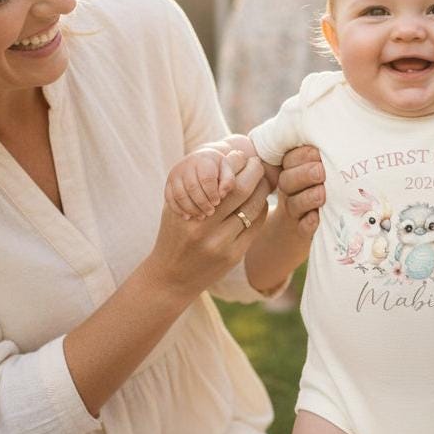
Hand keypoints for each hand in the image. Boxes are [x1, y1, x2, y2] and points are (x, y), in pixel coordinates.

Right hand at [149, 157, 271, 298]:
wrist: (171, 277)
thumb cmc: (174, 234)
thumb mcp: (175, 209)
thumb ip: (196, 186)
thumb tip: (229, 158)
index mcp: (189, 212)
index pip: (222, 180)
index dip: (237, 164)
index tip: (242, 156)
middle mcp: (205, 228)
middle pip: (242, 190)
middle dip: (255, 171)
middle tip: (258, 163)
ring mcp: (222, 244)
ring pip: (254, 207)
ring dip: (262, 190)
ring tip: (262, 180)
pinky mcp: (234, 255)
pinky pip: (256, 225)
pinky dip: (261, 209)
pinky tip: (258, 202)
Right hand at [165, 147, 248, 219]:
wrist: (200, 159)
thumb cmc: (217, 168)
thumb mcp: (227, 170)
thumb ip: (228, 181)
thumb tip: (222, 195)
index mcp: (203, 160)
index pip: (206, 178)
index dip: (211, 193)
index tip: (217, 203)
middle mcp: (186, 165)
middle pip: (192, 187)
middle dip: (202, 203)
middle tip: (210, 212)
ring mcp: (175, 174)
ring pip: (179, 194)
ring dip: (190, 208)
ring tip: (201, 216)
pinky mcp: (168, 183)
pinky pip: (169, 198)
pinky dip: (178, 209)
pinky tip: (187, 217)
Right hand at [277, 145, 324, 238]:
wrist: (302, 225)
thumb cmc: (320, 186)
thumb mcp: (320, 167)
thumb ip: (325, 154)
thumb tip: (347, 132)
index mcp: (293, 170)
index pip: (290, 159)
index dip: (302, 155)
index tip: (318, 153)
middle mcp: (290, 189)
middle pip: (287, 180)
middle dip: (304, 174)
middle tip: (321, 171)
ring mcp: (295, 211)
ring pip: (294, 203)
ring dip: (308, 197)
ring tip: (322, 193)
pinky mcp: (301, 231)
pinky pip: (301, 228)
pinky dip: (308, 223)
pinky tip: (316, 218)